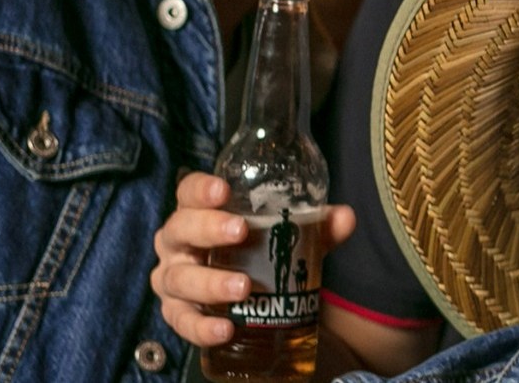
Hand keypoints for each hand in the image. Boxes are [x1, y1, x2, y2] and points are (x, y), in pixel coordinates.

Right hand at [150, 171, 355, 346]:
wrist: (250, 301)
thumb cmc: (260, 257)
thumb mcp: (290, 241)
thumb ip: (317, 230)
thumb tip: (344, 217)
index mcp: (199, 214)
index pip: (188, 193)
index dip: (200, 189)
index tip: (223, 190)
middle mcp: (178, 245)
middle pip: (179, 230)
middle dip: (207, 229)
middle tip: (240, 231)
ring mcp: (173, 279)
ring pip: (179, 278)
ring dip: (209, 282)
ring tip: (242, 287)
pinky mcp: (178, 314)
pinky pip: (182, 322)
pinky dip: (201, 327)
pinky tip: (225, 329)